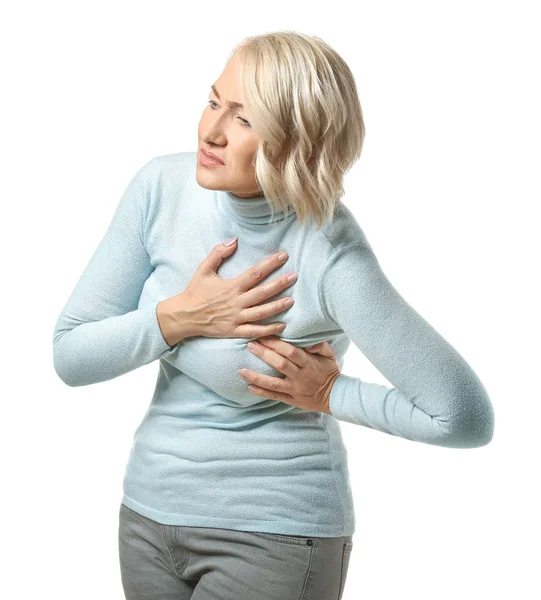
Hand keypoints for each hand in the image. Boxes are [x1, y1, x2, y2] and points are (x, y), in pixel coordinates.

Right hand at [157, 239, 297, 344]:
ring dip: (277, 306)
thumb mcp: (203, 269)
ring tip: (291, 300)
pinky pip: (254, 331)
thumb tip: (234, 240)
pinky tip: (281, 325)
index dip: (270, 264)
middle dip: (280, 283)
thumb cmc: (194, 292)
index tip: (283, 256)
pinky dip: (268, 330)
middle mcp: (236, 302)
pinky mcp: (234, 331)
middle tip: (294, 276)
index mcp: (231, 286)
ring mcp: (236, 318)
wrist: (183, 316)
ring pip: (261, 312)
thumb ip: (218, 253)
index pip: (255, 273)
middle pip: (262, 292)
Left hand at [238, 336, 340, 413]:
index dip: (276, 343)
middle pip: (280, 364)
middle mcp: (300, 376)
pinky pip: (275, 396)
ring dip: (256, 377)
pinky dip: (261, 392)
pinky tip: (249, 387)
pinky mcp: (291, 400)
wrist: (335, 396)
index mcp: (308, 363)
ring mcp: (294, 389)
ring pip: (273, 383)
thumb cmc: (330, 371)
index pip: (291, 352)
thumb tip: (310, 341)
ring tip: (241, 370)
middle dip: (263, 354)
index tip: (264, 335)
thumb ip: (320, 345)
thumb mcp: (330, 355)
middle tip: (250, 345)